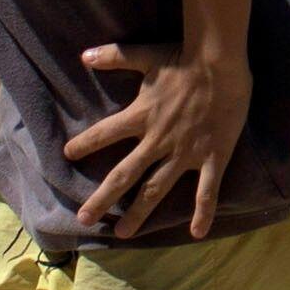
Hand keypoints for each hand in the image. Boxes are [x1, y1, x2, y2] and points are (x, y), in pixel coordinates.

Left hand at [58, 37, 251, 241]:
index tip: (68, 154)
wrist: (221, 61)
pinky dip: (202, 213)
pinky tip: (196, 234)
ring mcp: (184, 152)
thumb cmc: (184, 57)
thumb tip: (83, 55)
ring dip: (138, 212)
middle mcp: (157, 140)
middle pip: (124, 175)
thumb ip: (114, 56)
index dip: (85, 144)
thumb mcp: (146, 55)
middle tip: (84, 219)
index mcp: (140, 116)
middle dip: (102, 198)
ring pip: (156, 189)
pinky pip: (206, 190)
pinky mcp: (211, 157)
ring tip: (122, 233)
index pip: (104, 133)